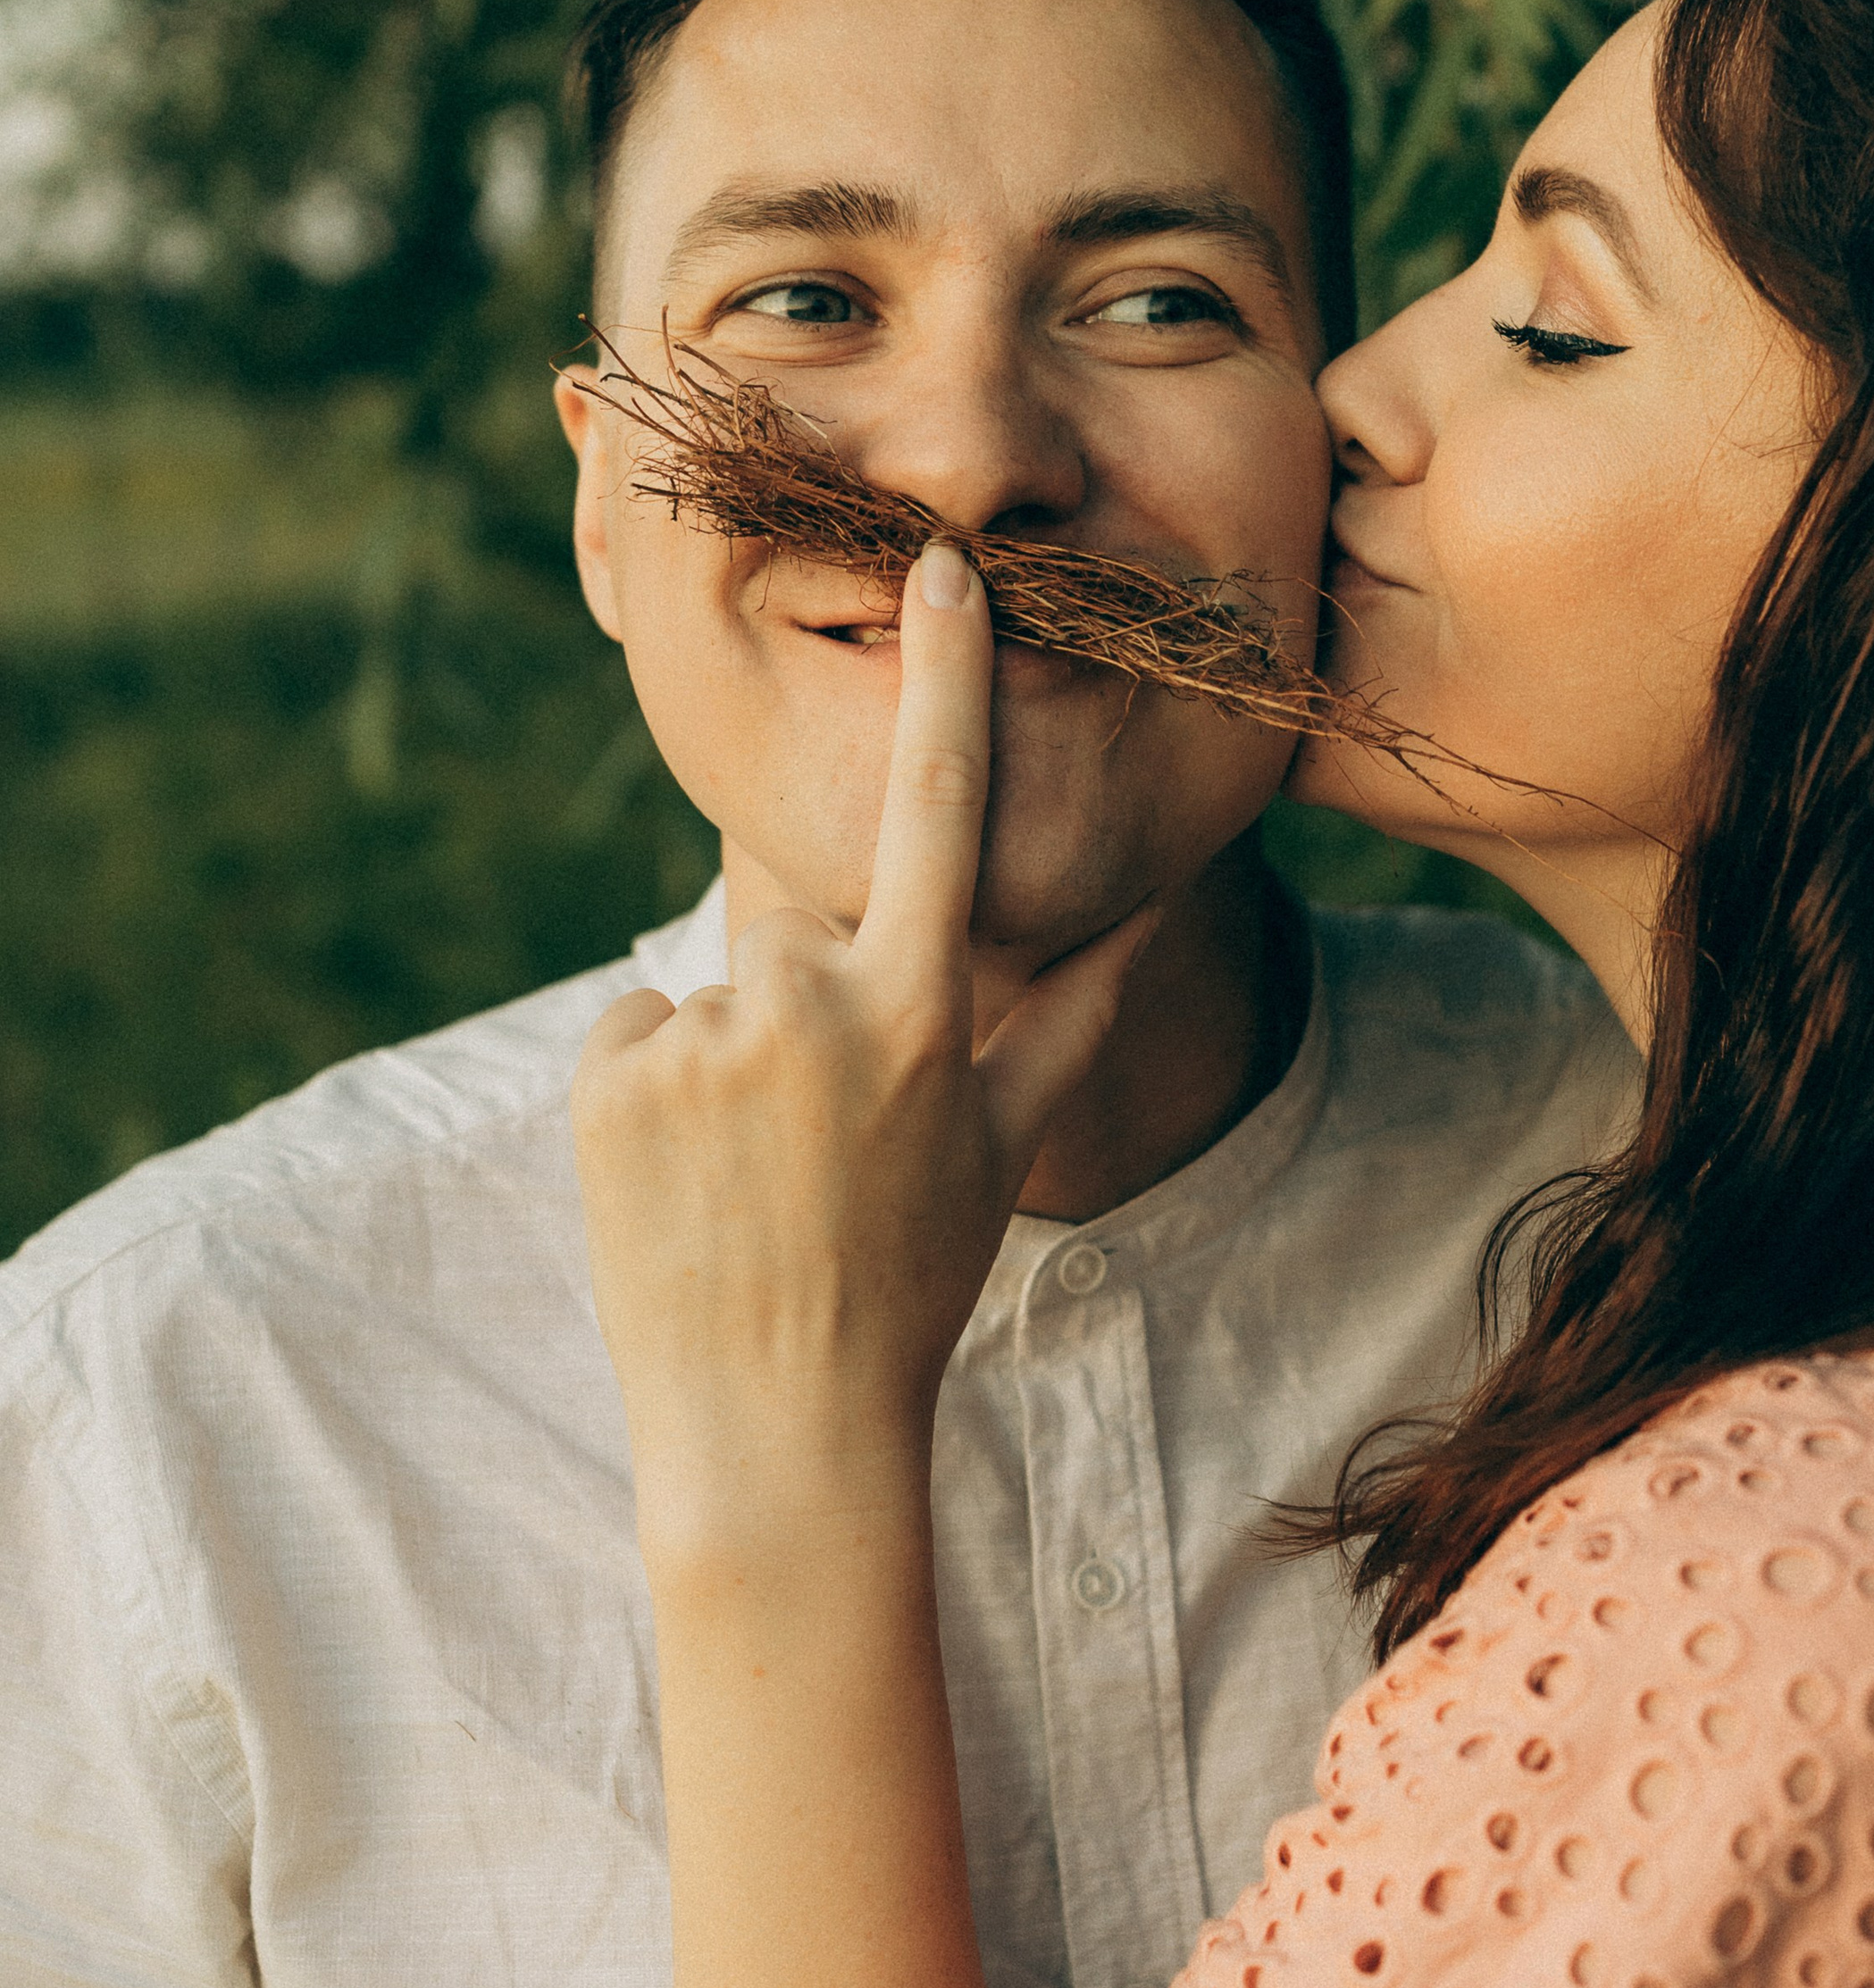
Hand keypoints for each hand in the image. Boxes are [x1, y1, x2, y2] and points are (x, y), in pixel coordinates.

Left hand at [571, 541, 1156, 1557]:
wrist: (777, 1421)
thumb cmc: (910, 1281)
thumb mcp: (1005, 1145)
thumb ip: (1073, 1016)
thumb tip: (1145, 920)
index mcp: (920, 1009)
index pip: (941, 808)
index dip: (945, 678)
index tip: (937, 565)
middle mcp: (810, 1002)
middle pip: (799, 926)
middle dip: (807, 1004)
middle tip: (817, 1141)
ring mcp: (703, 1041)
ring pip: (716, 989)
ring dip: (729, 1059)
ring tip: (751, 1180)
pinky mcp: (613, 1081)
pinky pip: (638, 1037)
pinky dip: (653, 1095)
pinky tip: (684, 1185)